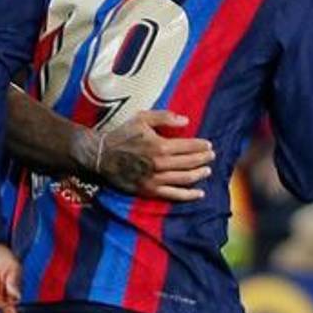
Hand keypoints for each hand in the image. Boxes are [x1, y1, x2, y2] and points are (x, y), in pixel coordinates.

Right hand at [83, 110, 215, 200]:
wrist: (100, 156)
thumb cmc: (122, 135)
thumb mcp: (142, 118)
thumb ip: (165, 117)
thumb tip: (186, 121)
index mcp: (160, 145)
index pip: (189, 146)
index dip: (201, 146)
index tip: (209, 145)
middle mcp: (160, 164)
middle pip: (190, 162)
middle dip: (204, 159)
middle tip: (212, 156)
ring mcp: (155, 179)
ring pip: (185, 179)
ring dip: (199, 174)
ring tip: (207, 170)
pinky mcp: (149, 190)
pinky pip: (174, 195)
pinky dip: (189, 195)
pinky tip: (200, 193)